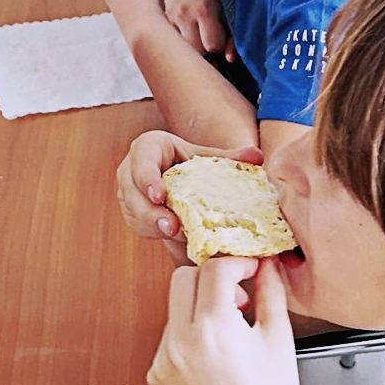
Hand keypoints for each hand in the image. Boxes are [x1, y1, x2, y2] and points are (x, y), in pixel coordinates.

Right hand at [116, 131, 262, 261]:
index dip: (147, 177)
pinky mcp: (131, 212)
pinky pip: (138, 225)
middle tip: (171, 227)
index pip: (142, 159)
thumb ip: (230, 158)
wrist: (179, 176)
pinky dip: (155, 233)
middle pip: (132, 191)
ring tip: (174, 236)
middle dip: (150, 212)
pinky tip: (174, 238)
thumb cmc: (192, 163)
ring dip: (152, 226)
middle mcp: (131, 168)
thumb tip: (257, 157)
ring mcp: (127, 192)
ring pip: (134, 212)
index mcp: (148, 147)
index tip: (160, 195)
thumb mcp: (207, 158)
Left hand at [148, 255, 301, 384]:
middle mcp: (180, 342)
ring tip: (230, 332)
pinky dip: (190, 335)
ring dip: (199, 307)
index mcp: (214, 329)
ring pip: (174, 308)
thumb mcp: (278, 340)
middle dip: (211, 279)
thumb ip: (270, 293)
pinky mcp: (157, 375)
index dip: (236, 263)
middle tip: (237, 296)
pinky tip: (215, 357)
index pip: (214, 270)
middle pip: (183, 278)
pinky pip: (169, 337)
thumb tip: (268, 264)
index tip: (250, 268)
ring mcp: (163, 360)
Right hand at [164, 0, 233, 59]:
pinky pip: (170, 42)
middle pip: (196, 50)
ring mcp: (170, 16)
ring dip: (190, 49)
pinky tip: (183, 35)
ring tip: (195, 40)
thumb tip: (230, 60)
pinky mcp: (161, 20)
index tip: (217, 41)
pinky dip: (178, 44)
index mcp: (205, 10)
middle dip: (204, 52)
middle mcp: (185, 12)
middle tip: (206, 43)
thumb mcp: (226, 18)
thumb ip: (231, 40)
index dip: (217, 47)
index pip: (212, 45)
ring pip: (181, 49)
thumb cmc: (213, 3)